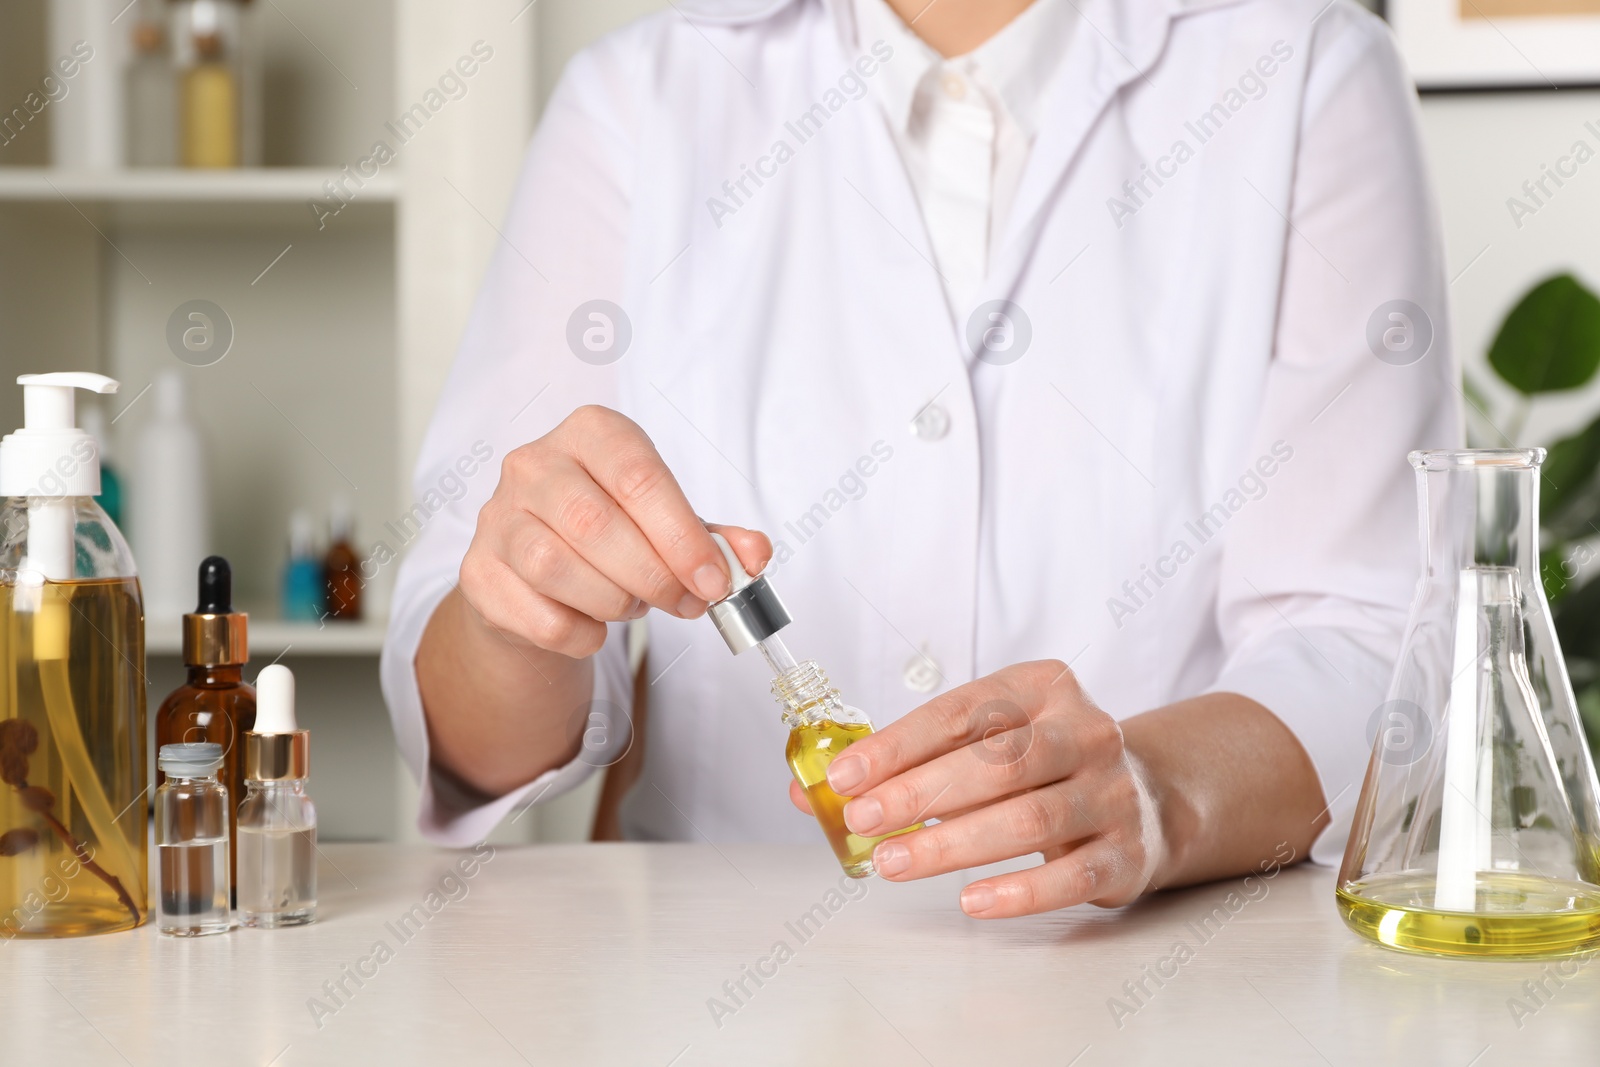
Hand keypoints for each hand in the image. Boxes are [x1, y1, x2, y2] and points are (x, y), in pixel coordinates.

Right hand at [460, 405, 769, 656]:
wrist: (537, 576)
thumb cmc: (612, 536)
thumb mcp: (669, 524)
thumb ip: (715, 538)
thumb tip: (754, 556)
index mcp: (590, 433)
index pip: (638, 477)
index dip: (682, 536)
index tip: (715, 580)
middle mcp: (534, 464)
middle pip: (596, 525)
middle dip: (655, 576)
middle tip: (687, 603)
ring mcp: (496, 517)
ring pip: (558, 568)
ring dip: (615, 602)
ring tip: (635, 604)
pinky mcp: (478, 573)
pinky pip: (538, 616)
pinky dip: (580, 634)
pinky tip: (593, 625)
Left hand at [788, 660, 1165, 916]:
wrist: (1146, 798)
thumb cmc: (1040, 766)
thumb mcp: (982, 743)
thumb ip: (903, 761)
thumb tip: (810, 789)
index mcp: (1042, 688)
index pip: (963, 711)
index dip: (899, 744)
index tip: (844, 775)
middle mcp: (1085, 731)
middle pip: (999, 760)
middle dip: (921, 791)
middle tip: (863, 819)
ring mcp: (1112, 792)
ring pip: (1031, 816)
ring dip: (954, 842)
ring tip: (894, 862)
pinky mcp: (1126, 851)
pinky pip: (1071, 875)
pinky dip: (1019, 890)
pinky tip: (971, 900)